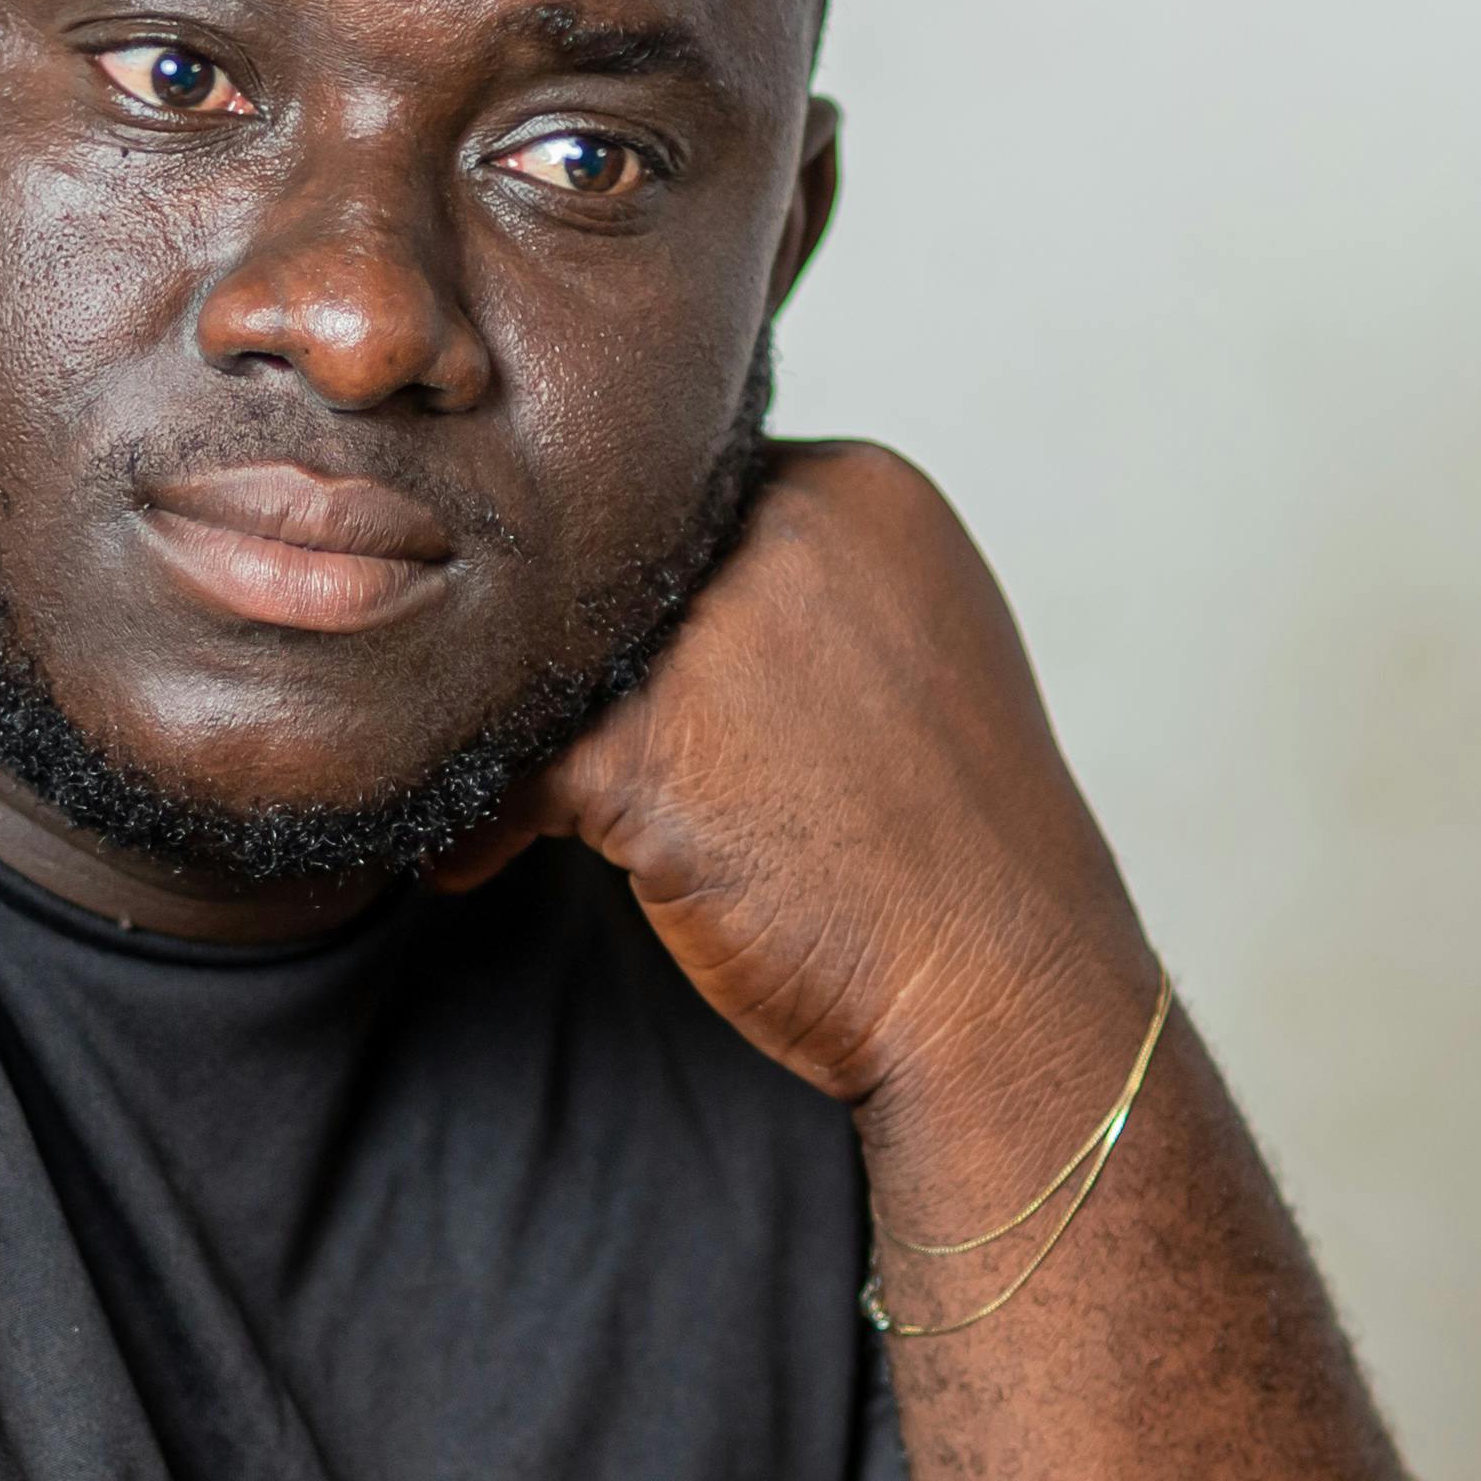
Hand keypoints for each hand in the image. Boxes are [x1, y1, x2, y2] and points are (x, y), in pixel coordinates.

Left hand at [463, 444, 1155, 1123]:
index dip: (635, 587)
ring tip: (498, 797)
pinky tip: (476, 863)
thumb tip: (657, 586)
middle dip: (559, 653)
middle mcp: (789, 533)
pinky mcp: (647, 750)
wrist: (1004, 990)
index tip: (607, 666)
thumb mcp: (918, 652)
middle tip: (512, 727)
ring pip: (540, 654)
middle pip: (601, 563)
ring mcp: (714, 638)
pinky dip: (484, 819)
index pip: (685, 497)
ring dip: (505, 727)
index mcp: (864, 490)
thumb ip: (806, 587)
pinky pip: (509, 761)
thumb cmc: (958, 850)